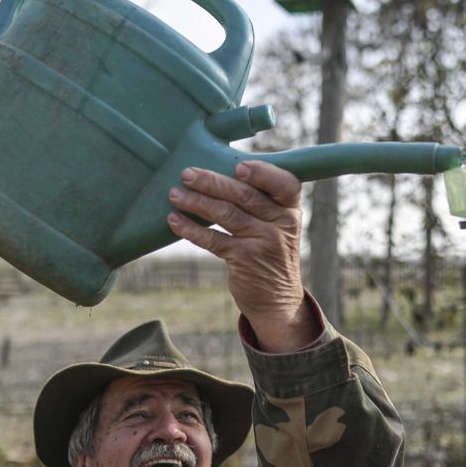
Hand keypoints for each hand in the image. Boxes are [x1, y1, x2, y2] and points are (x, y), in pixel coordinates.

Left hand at [167, 162, 317, 352]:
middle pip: (245, 195)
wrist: (277, 300)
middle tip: (187, 174)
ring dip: (196, 202)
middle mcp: (281, 225)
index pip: (285, 184)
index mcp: (291, 211)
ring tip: (175, 194)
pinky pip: (214, 240)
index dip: (263, 172)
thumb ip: (261, 204)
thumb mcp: (278, 228)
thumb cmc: (270, 253)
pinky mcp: (244, 260)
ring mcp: (263, 242)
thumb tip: (218, 173)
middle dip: (213, 182)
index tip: (239, 166)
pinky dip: (192, 229)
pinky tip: (175, 221)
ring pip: (226, 214)